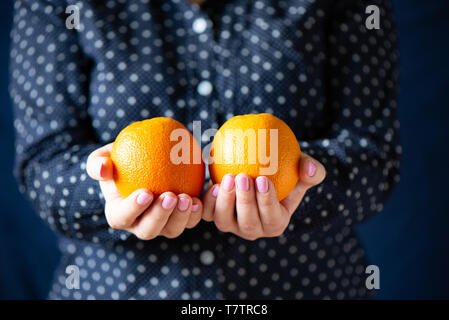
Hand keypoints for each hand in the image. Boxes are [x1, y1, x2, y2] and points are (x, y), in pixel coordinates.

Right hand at [86, 143, 202, 239]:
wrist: (144, 162)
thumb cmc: (121, 159)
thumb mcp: (104, 157)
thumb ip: (98, 163)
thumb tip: (102, 169)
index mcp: (119, 214)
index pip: (122, 217)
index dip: (133, 209)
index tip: (146, 192)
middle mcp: (140, 225)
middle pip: (149, 230)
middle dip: (160, 217)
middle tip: (170, 196)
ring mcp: (163, 224)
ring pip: (173, 230)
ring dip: (182, 217)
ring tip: (189, 198)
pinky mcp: (182, 218)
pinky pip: (192, 219)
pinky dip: (201, 209)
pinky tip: (208, 192)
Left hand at [201, 154, 325, 239]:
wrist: (260, 170)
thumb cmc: (285, 169)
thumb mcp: (303, 167)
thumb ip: (313, 170)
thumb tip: (310, 169)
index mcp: (276, 223)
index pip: (272, 218)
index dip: (267, 202)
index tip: (264, 180)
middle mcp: (253, 229)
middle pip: (248, 224)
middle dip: (245, 202)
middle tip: (244, 176)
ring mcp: (232, 225)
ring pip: (224, 221)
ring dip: (225, 201)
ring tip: (228, 178)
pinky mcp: (215, 215)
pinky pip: (208, 213)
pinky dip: (208, 201)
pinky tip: (211, 182)